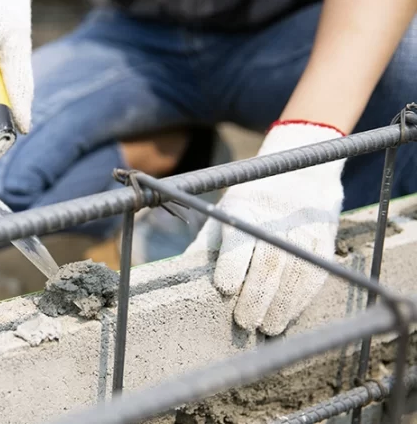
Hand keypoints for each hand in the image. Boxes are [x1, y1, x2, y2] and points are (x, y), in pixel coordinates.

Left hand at [183, 121, 346, 335]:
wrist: (300, 176)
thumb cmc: (249, 204)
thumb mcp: (223, 214)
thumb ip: (206, 246)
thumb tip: (180, 278)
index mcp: (244, 208)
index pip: (240, 239)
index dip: (233, 266)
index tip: (225, 290)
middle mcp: (277, 218)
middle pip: (269, 262)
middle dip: (257, 296)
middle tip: (245, 323)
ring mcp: (304, 229)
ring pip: (295, 272)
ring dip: (282, 305)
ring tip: (267, 328)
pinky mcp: (324, 240)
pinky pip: (314, 274)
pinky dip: (302, 300)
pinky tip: (288, 315)